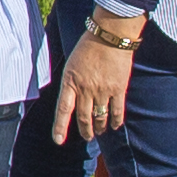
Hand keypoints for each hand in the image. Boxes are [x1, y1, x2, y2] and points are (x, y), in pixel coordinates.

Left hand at [50, 26, 136, 145]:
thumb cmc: (88, 47)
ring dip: (99, 127)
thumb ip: (71, 83)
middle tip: (87, 137)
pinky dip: (115, 121)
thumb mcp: (71, 64)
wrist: (109, 36)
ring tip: (99, 132)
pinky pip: (116, 111)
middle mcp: (85, 89)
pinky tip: (114, 126)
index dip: (60, 127)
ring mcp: (103, 90)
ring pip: (100, 117)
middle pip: (83, 118)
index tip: (58, 141)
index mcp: (70, 81)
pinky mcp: (118, 89)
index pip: (63, 109)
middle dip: (85, 131)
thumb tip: (72, 100)